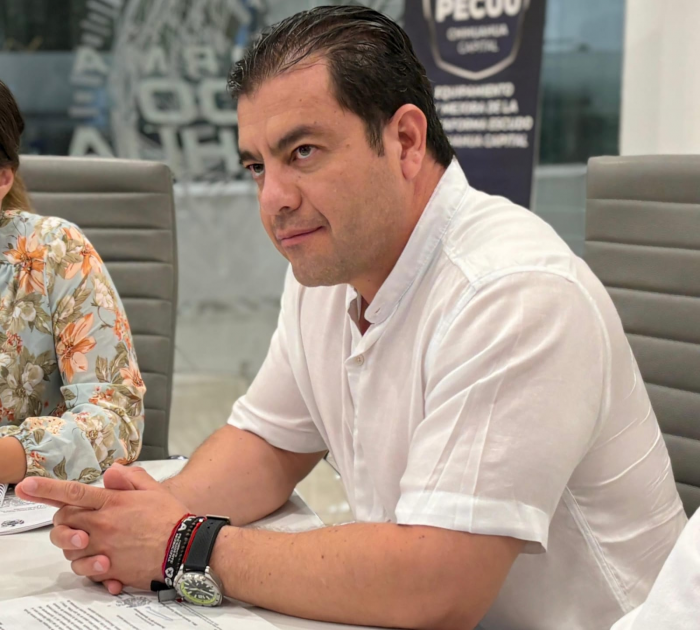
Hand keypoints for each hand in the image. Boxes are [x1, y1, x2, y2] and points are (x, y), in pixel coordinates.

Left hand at [16, 465, 189, 591]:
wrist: (185, 547)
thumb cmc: (170, 517)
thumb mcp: (153, 488)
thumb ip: (129, 477)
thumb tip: (110, 472)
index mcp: (112, 503)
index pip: (72, 493)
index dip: (46, 489)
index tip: (26, 485)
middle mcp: (103, 526)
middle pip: (64, 522)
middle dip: (63, 520)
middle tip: (76, 521)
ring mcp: (104, 549)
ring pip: (69, 550)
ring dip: (75, 545)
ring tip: (92, 542)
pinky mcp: (109, 570)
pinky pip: (87, 572)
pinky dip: (91, 570)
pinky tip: (105, 565)